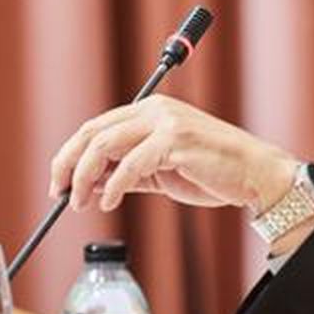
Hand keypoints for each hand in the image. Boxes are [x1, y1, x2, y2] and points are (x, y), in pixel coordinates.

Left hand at [49, 94, 296, 213]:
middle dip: (68, 165)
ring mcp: (166, 122)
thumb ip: (128, 172)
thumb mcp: (161, 171)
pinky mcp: (176, 140)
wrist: (254, 175)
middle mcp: (155, 110)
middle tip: (59, 193)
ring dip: (85, 178)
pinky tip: (109, 203)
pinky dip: (113, 187)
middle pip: (92, 132)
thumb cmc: (212, 173)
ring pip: (104, 145)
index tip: (59, 183)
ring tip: (81, 202)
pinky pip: (130, 165)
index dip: (70, 155)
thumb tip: (92, 185)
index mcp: (150, 110)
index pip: (95, 127)